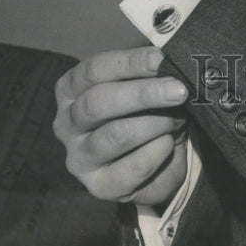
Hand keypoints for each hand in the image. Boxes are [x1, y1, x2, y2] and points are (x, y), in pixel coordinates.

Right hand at [53, 46, 189, 206]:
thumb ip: (149, 73)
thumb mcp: (144, 87)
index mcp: (71, 89)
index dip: (130, 62)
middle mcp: (67, 123)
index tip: (161, 59)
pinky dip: (158, 151)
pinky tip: (169, 143)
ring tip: (179, 119)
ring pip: (115, 135)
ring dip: (155, 123)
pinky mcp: (99, 186)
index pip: (94, 69)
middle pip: (98, 102)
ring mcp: (79, 157)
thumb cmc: (146, 112)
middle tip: (179, 90)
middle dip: (143, 94)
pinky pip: (132, 167)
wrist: (157, 163)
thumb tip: (170, 59)